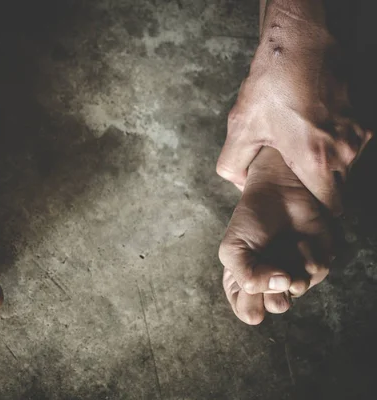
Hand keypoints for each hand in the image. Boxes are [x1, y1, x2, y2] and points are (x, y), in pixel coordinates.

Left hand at [216, 1, 371, 213]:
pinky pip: (349, 143)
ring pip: (345, 164)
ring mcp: (356, 131)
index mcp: (316, 160)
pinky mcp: (360, 115)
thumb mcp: (241, 128)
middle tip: (294, 176)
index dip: (316, 211)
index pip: (331, 206)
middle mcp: (344, 149)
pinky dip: (332, 144)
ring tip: (299, 150)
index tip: (303, 208)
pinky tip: (309, 132)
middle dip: (318, 186)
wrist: (297, 43)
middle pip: (338, 186)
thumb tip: (239, 184)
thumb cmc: (270, 86)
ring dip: (326, 163)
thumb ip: (233, 165)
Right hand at [219, 147, 332, 324]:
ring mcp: (294, 274)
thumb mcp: (232, 248)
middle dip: (274, 289)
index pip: (248, 311)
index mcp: (245, 284)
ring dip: (290, 268)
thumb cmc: (251, 220)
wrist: (279, 192)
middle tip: (272, 268)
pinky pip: (316, 273)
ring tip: (284, 247)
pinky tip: (299, 240)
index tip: (248, 284)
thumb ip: (245, 276)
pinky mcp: (315, 264)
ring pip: (297, 291)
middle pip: (275, 307)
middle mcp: (271, 284)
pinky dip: (306, 254)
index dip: (250, 301)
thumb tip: (281, 285)